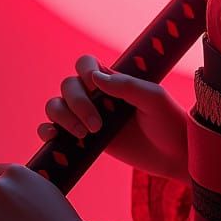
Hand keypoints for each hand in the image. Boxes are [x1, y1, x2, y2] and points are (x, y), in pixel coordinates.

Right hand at [38, 55, 189, 182]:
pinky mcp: (83, 141)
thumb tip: (95, 77)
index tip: (96, 87)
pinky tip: (54, 136)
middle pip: (68, 85)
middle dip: (76, 103)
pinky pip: (53, 130)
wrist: (175, 156)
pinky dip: (46, 130)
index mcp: (115, 80)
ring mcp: (89, 118)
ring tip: (84, 133)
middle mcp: (98, 96)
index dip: (83, 71)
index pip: (86, 64)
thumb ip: (127, 86)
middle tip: (97, 125)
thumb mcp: (154, 99)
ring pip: (56, 106)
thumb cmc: (169, 122)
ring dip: (62, 116)